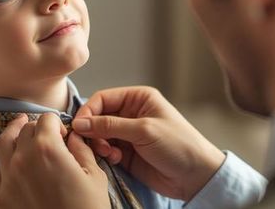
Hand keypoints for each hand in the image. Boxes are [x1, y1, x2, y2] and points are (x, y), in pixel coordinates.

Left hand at [0, 113, 110, 208]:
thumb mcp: (95, 176)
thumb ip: (82, 150)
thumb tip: (74, 138)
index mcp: (47, 148)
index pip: (46, 119)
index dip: (57, 123)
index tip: (64, 133)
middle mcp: (22, 159)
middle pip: (24, 129)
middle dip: (37, 127)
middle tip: (47, 135)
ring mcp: (7, 180)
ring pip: (1, 144)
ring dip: (13, 137)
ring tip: (20, 134)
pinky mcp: (0, 200)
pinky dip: (4, 166)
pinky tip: (14, 170)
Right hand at [72, 86, 225, 200]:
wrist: (195, 176)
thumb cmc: (178, 145)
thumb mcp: (144, 130)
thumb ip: (110, 125)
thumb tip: (80, 123)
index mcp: (138, 98)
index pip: (103, 98)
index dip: (88, 111)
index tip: (78, 126)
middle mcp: (131, 113)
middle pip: (98, 117)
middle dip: (93, 130)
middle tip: (95, 144)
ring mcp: (128, 134)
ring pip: (99, 135)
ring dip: (99, 144)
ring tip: (108, 153)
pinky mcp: (127, 153)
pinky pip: (106, 150)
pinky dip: (105, 155)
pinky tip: (115, 160)